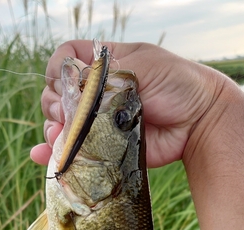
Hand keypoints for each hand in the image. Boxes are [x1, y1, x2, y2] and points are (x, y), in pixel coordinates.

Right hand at [31, 40, 226, 167]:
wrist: (199, 122)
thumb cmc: (176, 84)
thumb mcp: (141, 66)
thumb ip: (104, 74)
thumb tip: (70, 86)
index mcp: (104, 66)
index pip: (66, 59)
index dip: (59, 69)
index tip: (65, 81)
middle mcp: (97, 92)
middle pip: (57, 93)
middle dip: (54, 102)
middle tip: (68, 114)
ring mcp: (98, 121)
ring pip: (60, 122)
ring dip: (53, 128)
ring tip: (61, 136)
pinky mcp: (103, 146)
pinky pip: (72, 149)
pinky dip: (53, 152)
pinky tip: (44, 155)